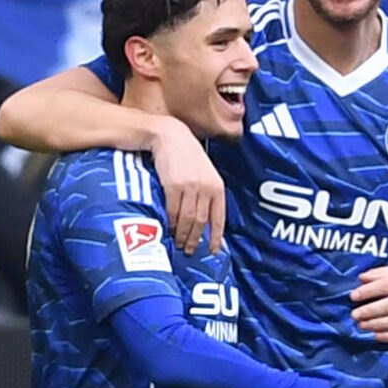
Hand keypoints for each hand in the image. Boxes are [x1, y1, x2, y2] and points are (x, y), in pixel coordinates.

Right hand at [150, 118, 225, 252]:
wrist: (168, 135)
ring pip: (187, 219)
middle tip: (189, 251)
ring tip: (178, 243)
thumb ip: (207, 193)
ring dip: (182, 234)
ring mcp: (190, 186)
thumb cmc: (186, 155)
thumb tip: (205, 219)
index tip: (212, 252)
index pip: (219, 217)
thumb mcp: (204, 172)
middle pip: (201, 222)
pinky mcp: (173, 184)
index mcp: (217, 186)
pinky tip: (169, 229)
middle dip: (195, 239)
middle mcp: (206, 187)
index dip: (216, 237)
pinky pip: (173, 210)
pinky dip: (171, 223)